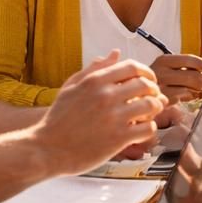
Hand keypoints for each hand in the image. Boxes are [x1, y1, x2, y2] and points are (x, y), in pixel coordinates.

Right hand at [37, 51, 161, 172]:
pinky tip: (142, 130)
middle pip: (146, 84)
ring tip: (150, 114)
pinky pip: (148, 128)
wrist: (46, 149)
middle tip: (153, 97)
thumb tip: (114, 53)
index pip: (133, 67)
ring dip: (155, 108)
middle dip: (154, 90)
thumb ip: (94, 69)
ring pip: (151, 105)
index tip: (148, 80)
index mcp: (95, 81)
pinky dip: (150, 128)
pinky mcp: (118, 138)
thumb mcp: (71, 87)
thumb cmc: (58, 119)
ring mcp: (113, 117)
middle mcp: (106, 96)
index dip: (146, 72)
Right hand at [150, 53, 201, 102]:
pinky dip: (189, 98)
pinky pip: (183, 99)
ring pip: (189, 89)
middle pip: (193, 75)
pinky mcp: (162, 101)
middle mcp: (160, 72)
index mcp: (163, 60)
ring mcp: (160, 88)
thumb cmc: (160, 80)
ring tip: (199, 90)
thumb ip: (188, 67)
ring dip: (199, 90)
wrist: (139, 95)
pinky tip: (188, 96)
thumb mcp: (170, 68)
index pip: (190, 59)